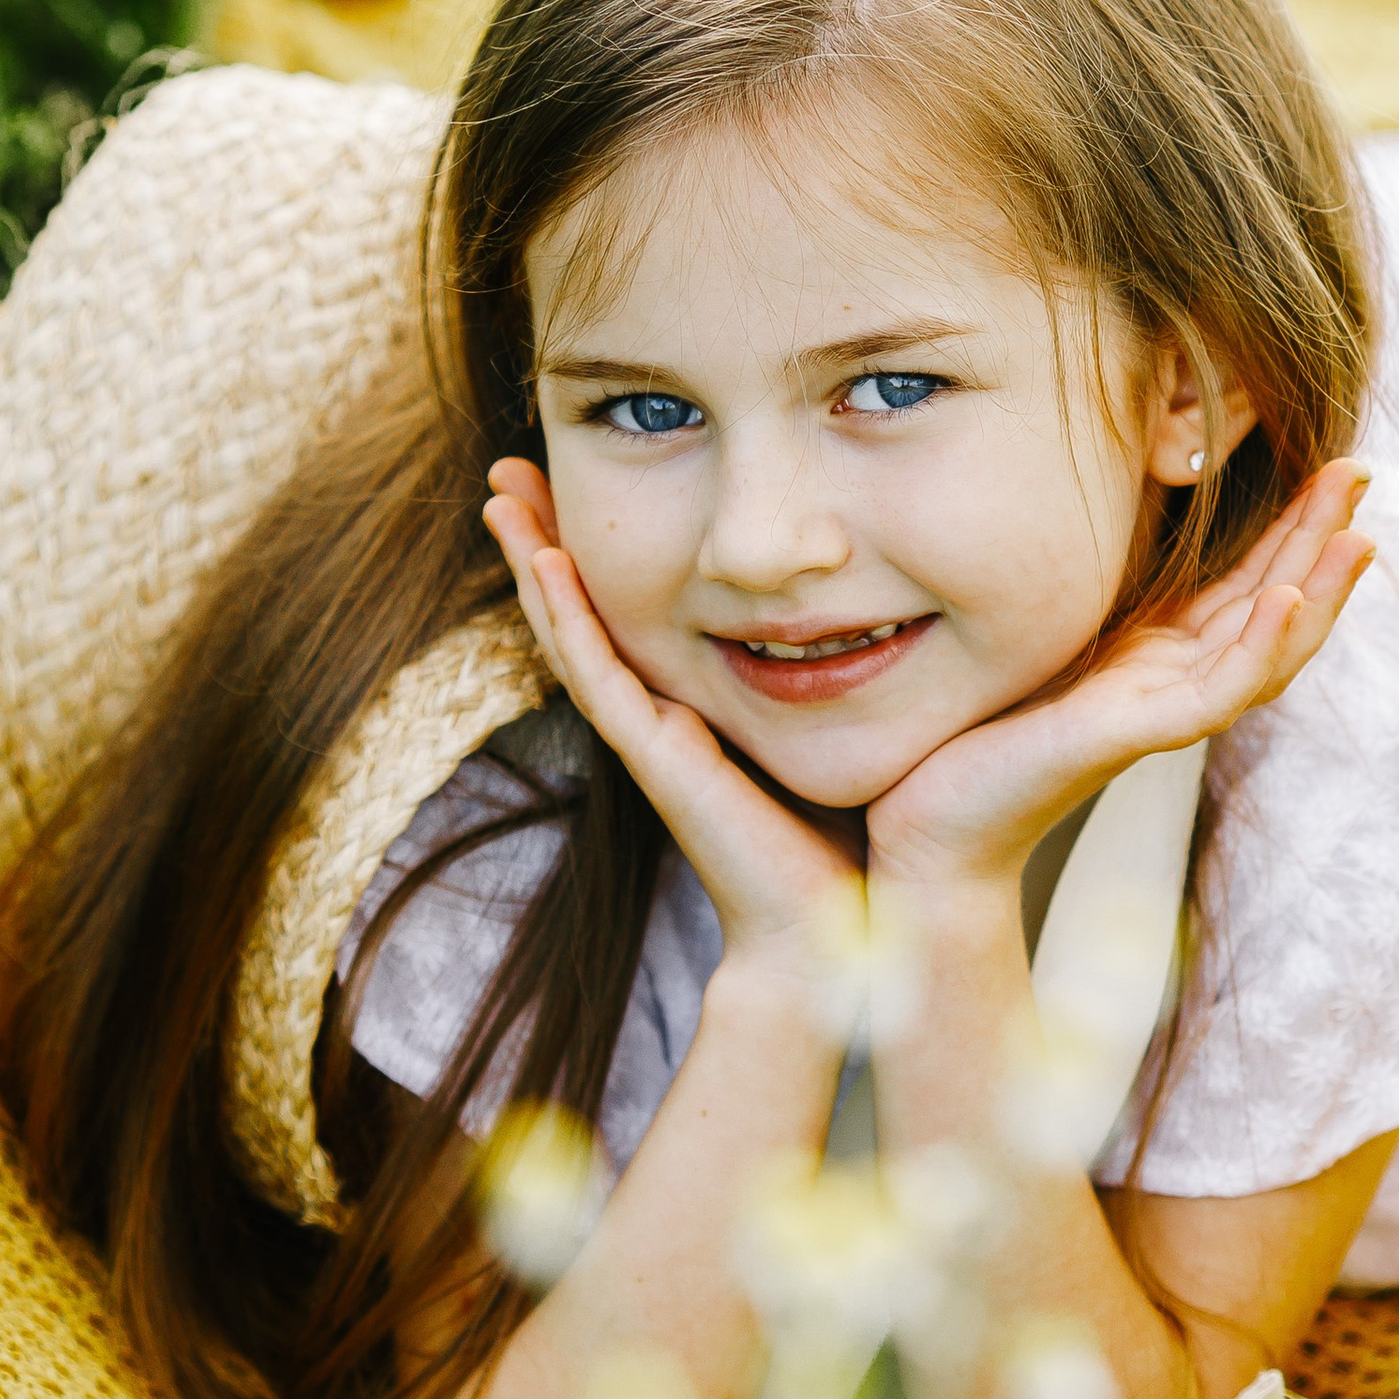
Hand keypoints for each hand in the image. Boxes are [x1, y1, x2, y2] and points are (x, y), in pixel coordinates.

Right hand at [483, 462, 863, 956]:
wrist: (845, 929)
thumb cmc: (859, 838)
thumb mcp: (851, 725)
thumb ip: (856, 669)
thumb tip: (898, 603)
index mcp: (700, 707)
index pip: (634, 613)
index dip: (599, 550)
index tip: (579, 477)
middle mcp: (665, 717)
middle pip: (586, 612)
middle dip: (544, 540)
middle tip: (506, 469)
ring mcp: (654, 736)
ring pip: (575, 634)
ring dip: (535, 563)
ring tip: (501, 493)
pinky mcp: (658, 758)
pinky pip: (602, 675)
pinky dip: (569, 619)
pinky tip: (546, 564)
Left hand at [863, 460, 1373, 891]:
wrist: (931, 820)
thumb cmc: (979, 727)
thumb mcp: (1047, 633)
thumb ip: (1089, 586)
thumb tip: (1094, 497)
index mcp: (1161, 655)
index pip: (1252, 582)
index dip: (1298, 526)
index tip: (1337, 466)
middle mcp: (1174, 683)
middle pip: (1276, 609)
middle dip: (1323, 543)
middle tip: (1361, 474)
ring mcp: (1159, 713)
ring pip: (1265, 653)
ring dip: (1316, 595)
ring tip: (1355, 538)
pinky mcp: (1129, 738)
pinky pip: (1212, 696)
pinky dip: (1256, 649)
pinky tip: (1286, 604)